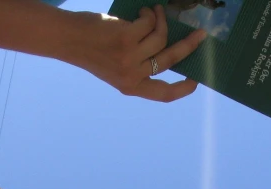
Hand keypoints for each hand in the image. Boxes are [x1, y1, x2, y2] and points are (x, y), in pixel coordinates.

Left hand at [70, 5, 206, 101]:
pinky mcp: (126, 39)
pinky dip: (149, 14)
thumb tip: (170, 47)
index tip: (195, 81)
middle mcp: (132, 76)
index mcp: (131, 87)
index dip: (182, 89)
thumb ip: (139, 65)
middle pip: (171, 60)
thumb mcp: (117, 68)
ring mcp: (129, 58)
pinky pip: (150, 23)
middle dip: (189, 45)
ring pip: (161, 37)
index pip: (163, 95)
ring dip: (161, 20)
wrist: (70, 40)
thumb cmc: (94, 50)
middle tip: (201, 34)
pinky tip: (141, 12)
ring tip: (154, 12)